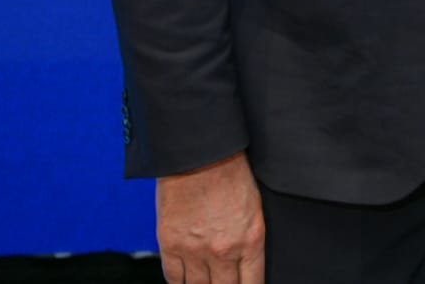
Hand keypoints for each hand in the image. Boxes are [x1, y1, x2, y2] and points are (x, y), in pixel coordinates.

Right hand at [158, 151, 264, 283]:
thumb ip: (248, 238)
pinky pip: (173, 278)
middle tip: (222, 282)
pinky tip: (184, 280)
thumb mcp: (253, 206)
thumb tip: (245, 263)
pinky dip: (179, 282)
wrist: (199, 152)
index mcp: (251, 239)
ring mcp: (195, 250)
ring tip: (205, 282)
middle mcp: (224, 250)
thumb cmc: (230, 172)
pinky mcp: (171, 244)